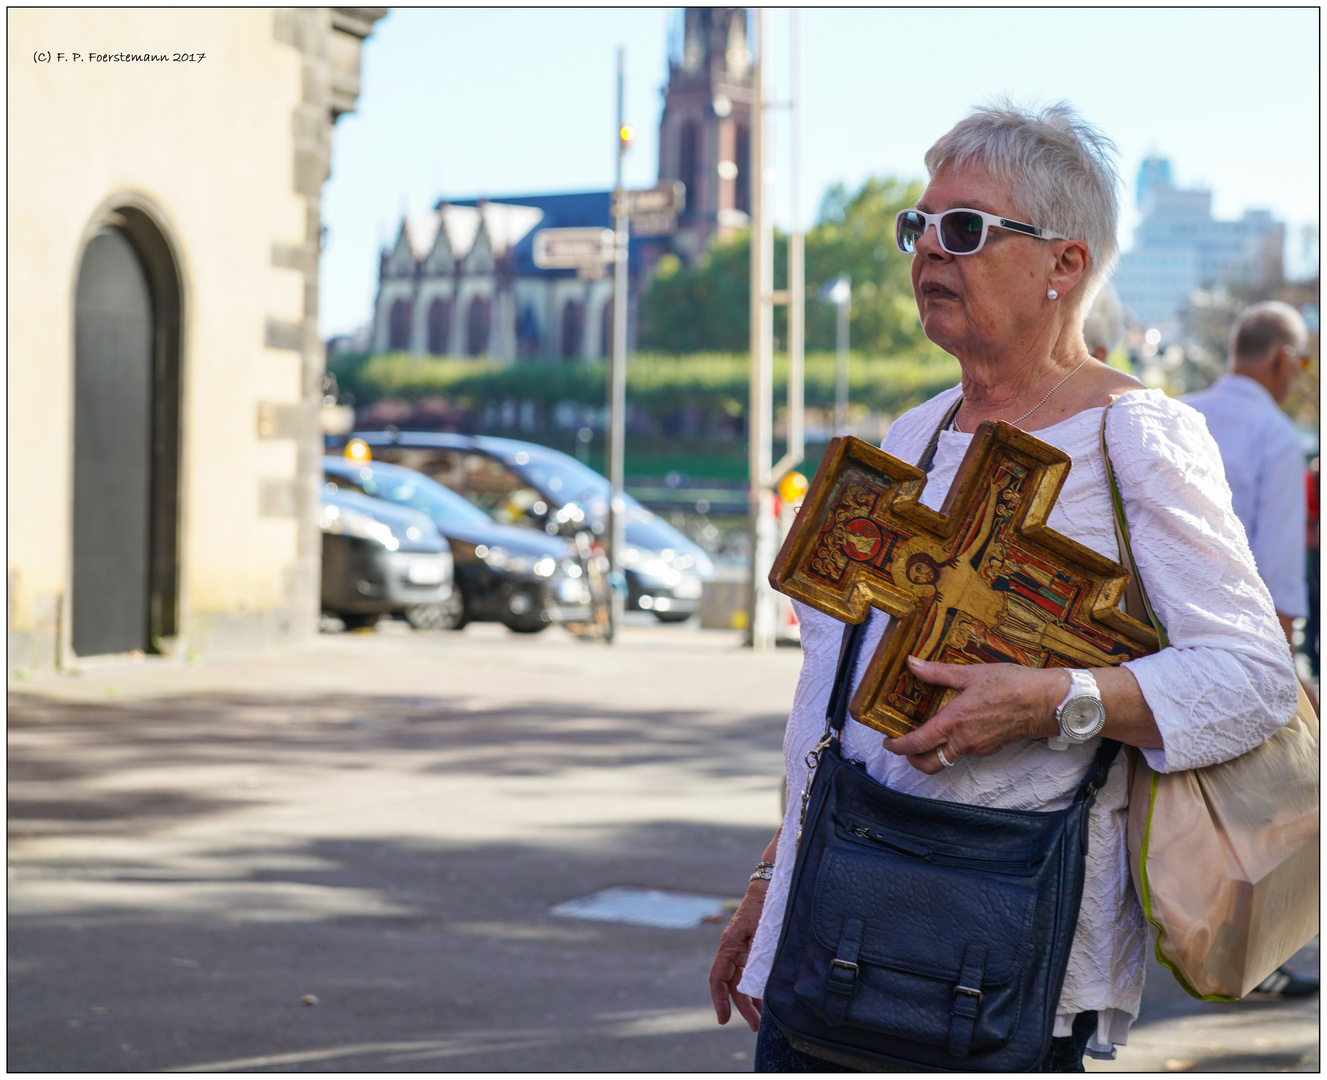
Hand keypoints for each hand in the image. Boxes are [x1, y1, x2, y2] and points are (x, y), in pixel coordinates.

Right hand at [708, 881, 766, 1031]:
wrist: (770, 884)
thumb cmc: (764, 905)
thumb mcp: (760, 931)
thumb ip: (756, 956)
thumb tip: (753, 985)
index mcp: (729, 945)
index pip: (717, 978)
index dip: (719, 1000)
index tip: (723, 1019)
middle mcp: (733, 949)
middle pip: (732, 985)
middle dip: (742, 1008)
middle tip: (754, 1027)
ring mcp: (742, 949)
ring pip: (741, 982)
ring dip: (750, 1001)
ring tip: (761, 1021)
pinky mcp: (752, 947)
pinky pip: (750, 972)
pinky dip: (756, 988)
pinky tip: (765, 1001)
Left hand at [881, 656, 1063, 773]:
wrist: (1047, 702)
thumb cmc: (1012, 685)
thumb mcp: (971, 673)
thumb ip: (938, 672)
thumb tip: (912, 664)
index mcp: (954, 722)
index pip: (917, 743)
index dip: (898, 746)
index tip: (888, 742)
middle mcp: (964, 741)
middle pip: (929, 764)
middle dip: (912, 759)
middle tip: (905, 745)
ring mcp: (978, 748)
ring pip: (947, 758)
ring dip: (934, 751)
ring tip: (928, 732)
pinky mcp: (991, 748)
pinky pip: (965, 752)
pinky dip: (954, 745)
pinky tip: (956, 727)